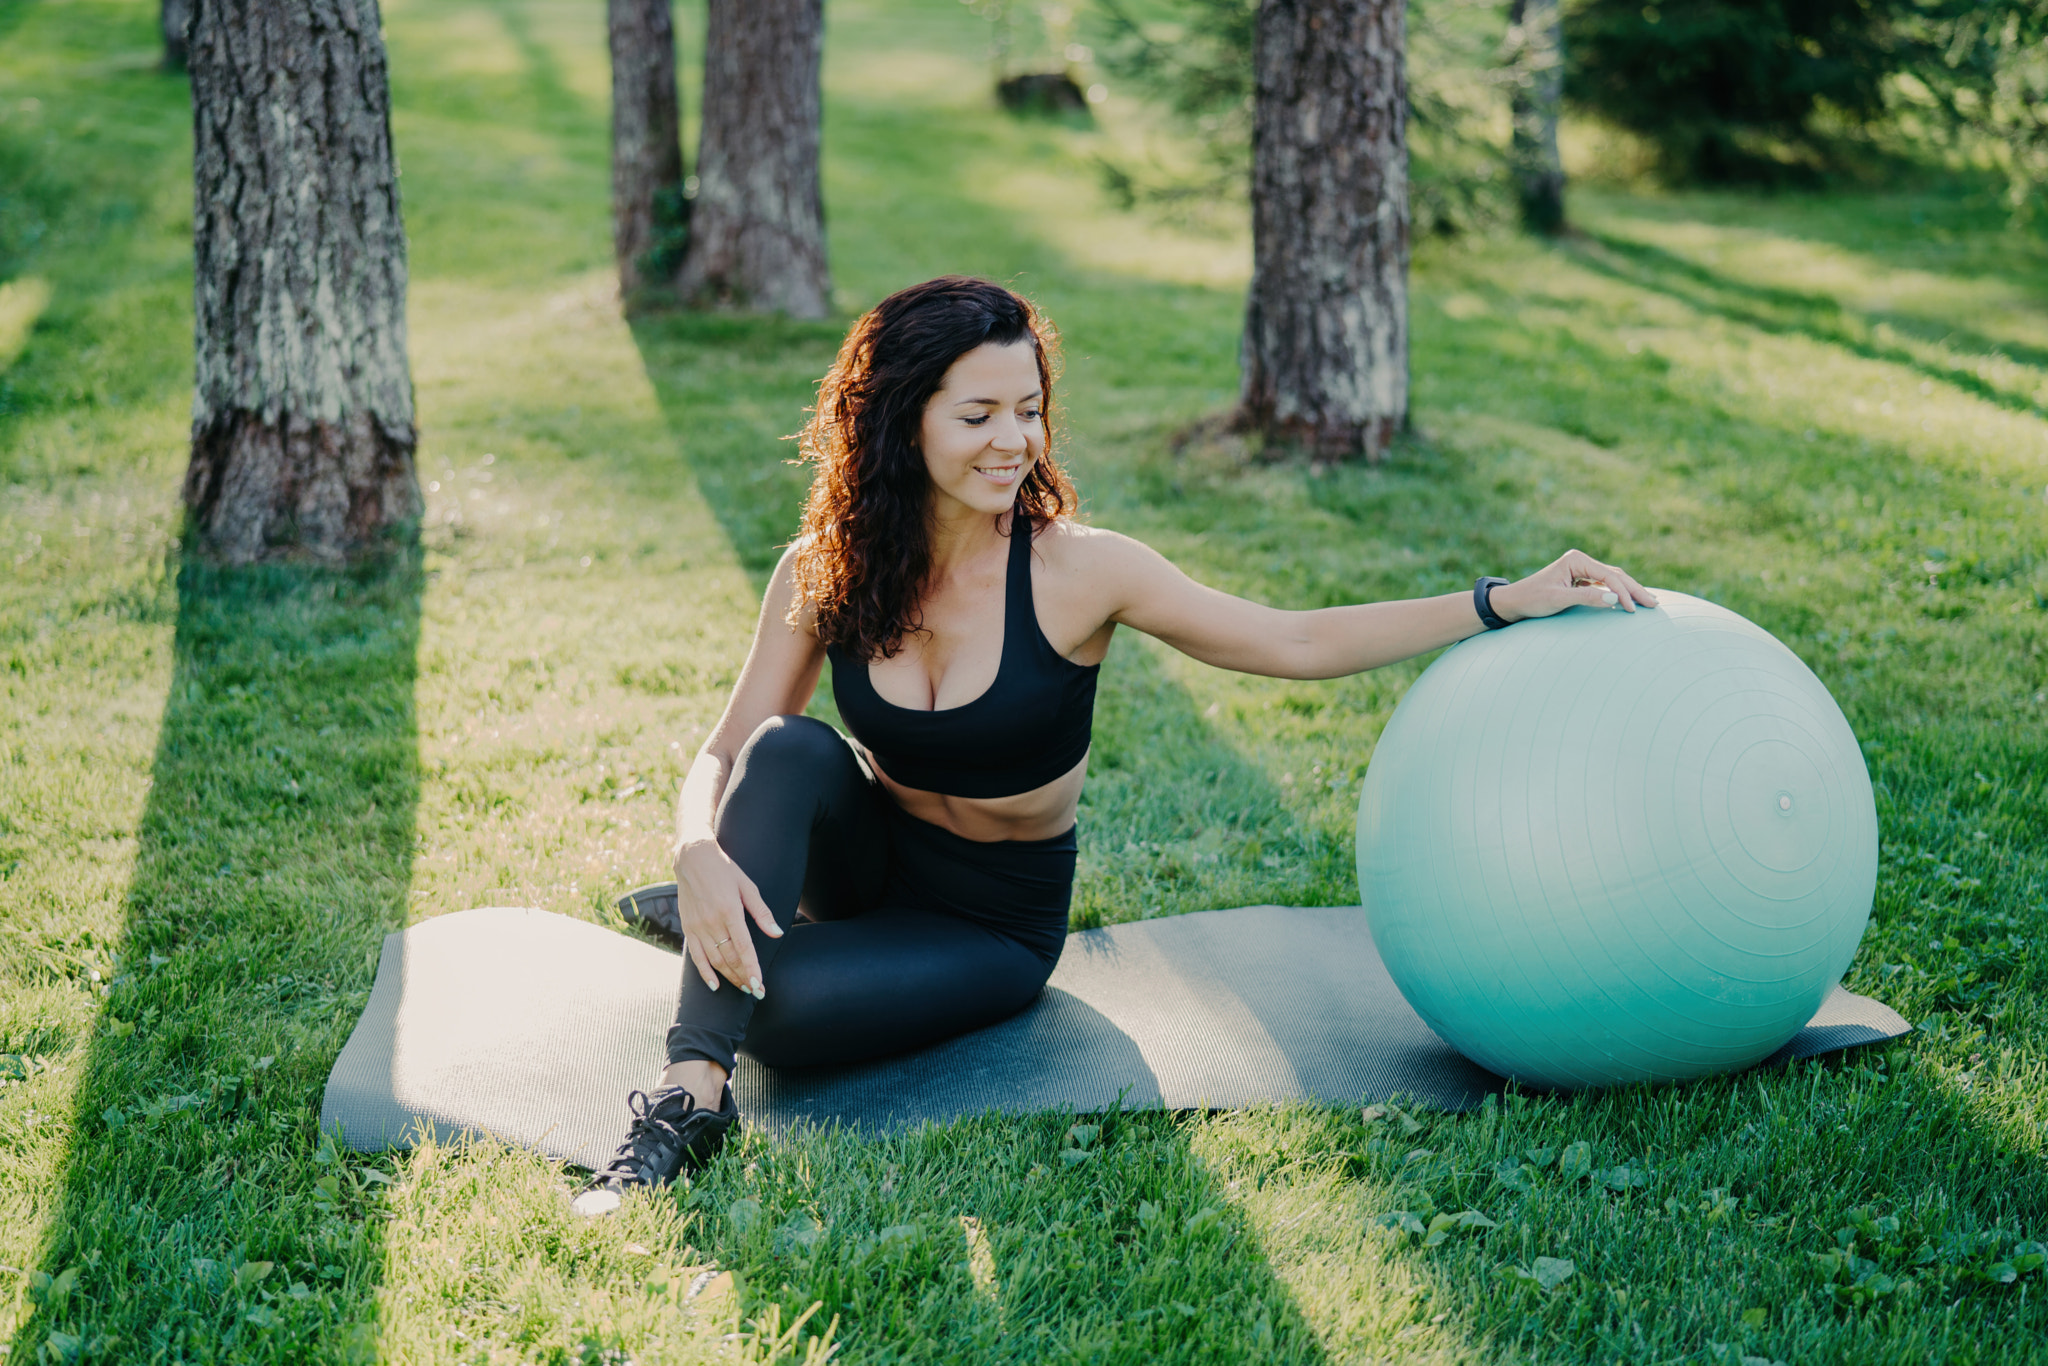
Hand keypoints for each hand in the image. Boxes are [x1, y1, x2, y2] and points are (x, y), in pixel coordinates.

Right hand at [670, 837, 781, 997]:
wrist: (693, 859)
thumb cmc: (725, 870)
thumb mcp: (748, 886)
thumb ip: (762, 913)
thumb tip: (777, 933)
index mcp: (730, 910)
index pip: (743, 947)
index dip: (752, 968)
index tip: (759, 985)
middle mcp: (712, 921)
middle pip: (730, 957)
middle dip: (744, 977)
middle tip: (757, 991)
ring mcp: (698, 926)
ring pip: (715, 960)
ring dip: (730, 977)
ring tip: (743, 988)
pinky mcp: (688, 928)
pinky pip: (696, 956)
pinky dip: (705, 973)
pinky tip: (715, 986)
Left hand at [1491, 549, 1657, 622]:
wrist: (1513, 602)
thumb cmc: (1531, 600)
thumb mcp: (1557, 600)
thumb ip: (1586, 598)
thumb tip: (1615, 600)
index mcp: (1576, 559)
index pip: (1609, 576)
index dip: (1624, 592)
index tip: (1632, 610)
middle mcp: (1580, 561)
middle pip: (1615, 574)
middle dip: (1635, 589)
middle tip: (1654, 604)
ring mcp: (1581, 570)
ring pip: (1613, 579)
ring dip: (1630, 591)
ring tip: (1648, 602)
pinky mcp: (1580, 580)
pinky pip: (1605, 586)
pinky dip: (1618, 593)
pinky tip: (1629, 601)